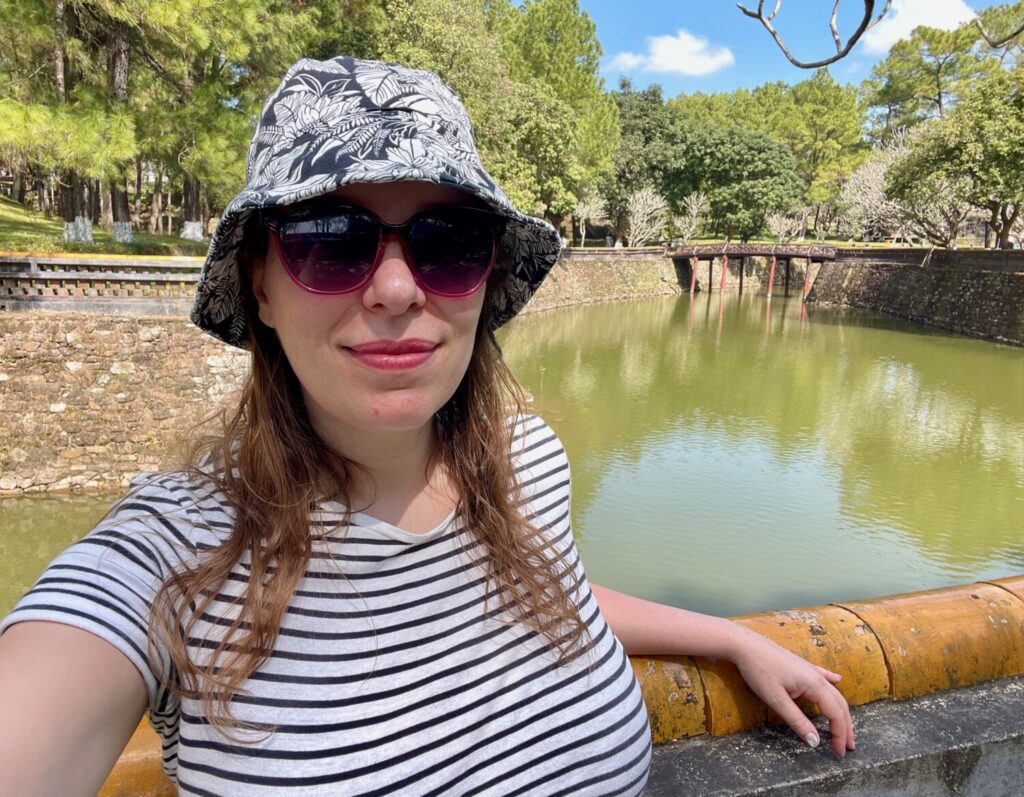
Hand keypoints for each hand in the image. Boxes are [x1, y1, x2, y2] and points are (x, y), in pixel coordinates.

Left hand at [729, 629, 854, 756]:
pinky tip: (837, 680)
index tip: (840, 752)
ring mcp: (809, 668)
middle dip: (845, 726)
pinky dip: (832, 684)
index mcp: (814, 685)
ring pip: (832, 692)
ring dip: (841, 710)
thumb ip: (797, 721)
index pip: (836, 713)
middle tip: (848, 746)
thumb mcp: (776, 700)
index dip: (840, 734)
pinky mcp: (800, 664)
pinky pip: (822, 676)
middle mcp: (816, 676)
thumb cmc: (759, 670)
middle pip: (839, 704)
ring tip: (845, 727)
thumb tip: (815, 741)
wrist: (745, 645)